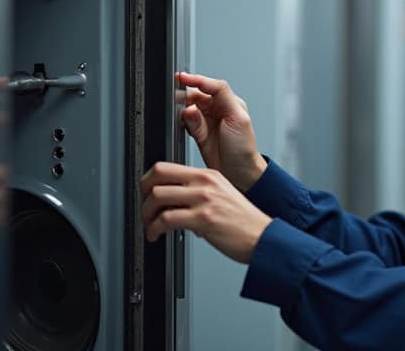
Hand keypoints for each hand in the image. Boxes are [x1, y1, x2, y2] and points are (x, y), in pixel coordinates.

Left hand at [141, 161, 271, 263]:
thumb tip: (172, 199)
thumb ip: (200, 191)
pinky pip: (166, 219)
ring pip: (157, 196)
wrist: (262, 237)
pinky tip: (156, 235)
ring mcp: (204, 199)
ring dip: (146, 214)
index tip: (146, 193)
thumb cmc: (243, 221)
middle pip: (157, 175)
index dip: (148, 180)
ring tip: (150, 225)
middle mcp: (205, 183)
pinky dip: (154, 229)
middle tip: (144, 208)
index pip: (166, 167)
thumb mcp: (222, 195)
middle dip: (142, 193)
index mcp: (208, 175)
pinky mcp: (203, 219)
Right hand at [176, 72, 265, 190]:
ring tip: (188, 120)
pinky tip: (186, 127)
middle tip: (180, 102)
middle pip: (196, 95)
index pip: (211, 85)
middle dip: (187, 98)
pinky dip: (183, 123)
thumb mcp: (239, 118)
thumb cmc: (244, 148)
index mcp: (229, 102)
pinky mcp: (197, 133)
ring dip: (185, 112)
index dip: (196, 79)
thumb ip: (222, 100)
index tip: (182, 78)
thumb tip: (200, 93)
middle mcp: (217, 109)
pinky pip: (185, 122)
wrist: (239, 173)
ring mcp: (206, 121)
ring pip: (189, 108)